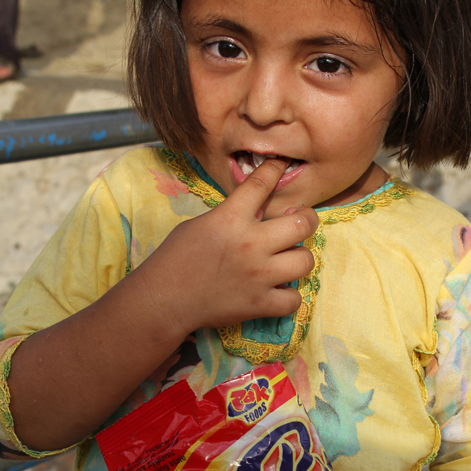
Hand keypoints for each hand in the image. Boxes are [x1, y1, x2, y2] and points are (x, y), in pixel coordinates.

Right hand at [136, 157, 319, 336]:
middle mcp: (250, 243)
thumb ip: (231, 216)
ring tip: (289, 260)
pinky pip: (294, 299)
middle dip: (307, 220)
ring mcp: (258, 275)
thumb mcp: (199, 224)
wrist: (162, 300)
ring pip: (305, 261)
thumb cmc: (174, 258)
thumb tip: (256, 211)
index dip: (276, 168)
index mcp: (231, 218)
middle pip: (302, 223)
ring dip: (299, 259)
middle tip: (301, 223)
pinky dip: (288, 296)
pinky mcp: (259, 304)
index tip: (282, 165)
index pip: (262, 182)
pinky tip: (278, 290)